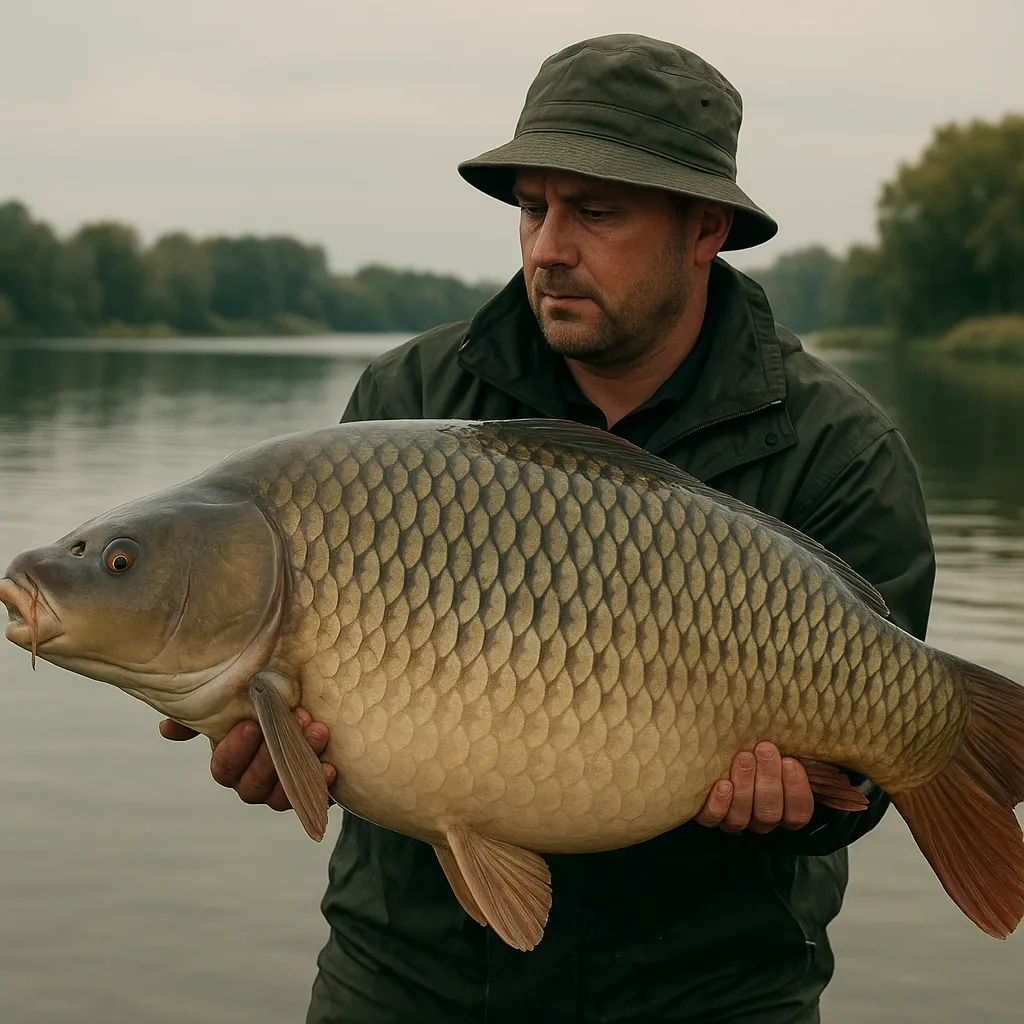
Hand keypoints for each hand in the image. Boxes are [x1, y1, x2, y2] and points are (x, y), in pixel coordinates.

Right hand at [159, 712, 336, 811]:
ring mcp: (283, 790)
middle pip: (253, 784)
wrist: (316, 711)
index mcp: (231, 762)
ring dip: (300, 762)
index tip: (251, 724)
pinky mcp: (313, 791)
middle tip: (295, 720)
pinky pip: (313, 797)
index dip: (235, 751)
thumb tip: (167, 729)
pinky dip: (321, 782)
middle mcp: (254, 781)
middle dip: (273, 754)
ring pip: (282, 793)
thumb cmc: (271, 704)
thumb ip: (207, 713)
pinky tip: (331, 766)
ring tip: (318, 732)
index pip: (224, 769)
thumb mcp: (240, 702)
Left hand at [694, 742, 813, 833]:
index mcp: (785, 809)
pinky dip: (718, 804)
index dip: (796, 791)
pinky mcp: (709, 816)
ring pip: (742, 817)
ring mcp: (735, 820)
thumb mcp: (785, 752)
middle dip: (768, 781)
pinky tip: (721, 784)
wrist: (724, 753)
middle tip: (764, 750)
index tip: (790, 762)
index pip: (798, 813)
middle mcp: (760, 819)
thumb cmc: (759, 752)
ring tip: (744, 758)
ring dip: (744, 786)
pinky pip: (713, 819)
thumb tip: (814, 738)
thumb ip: (799, 753)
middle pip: (769, 814)